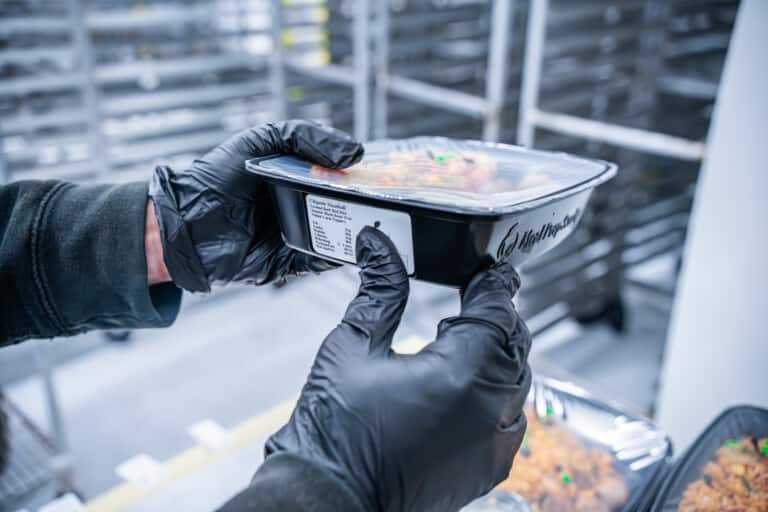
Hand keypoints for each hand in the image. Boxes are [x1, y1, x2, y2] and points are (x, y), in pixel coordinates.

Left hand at [148, 120, 362, 291]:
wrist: (186, 224)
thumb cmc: (216, 178)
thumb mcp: (260, 140)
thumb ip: (304, 135)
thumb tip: (353, 152)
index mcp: (297, 175)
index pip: (339, 173)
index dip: (360, 172)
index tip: (383, 172)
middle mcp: (301, 204)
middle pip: (345, 205)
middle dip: (365, 203)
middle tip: (385, 199)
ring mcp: (298, 233)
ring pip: (339, 233)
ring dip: (357, 230)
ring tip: (376, 222)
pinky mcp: (291, 262)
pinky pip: (322, 260)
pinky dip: (337, 256)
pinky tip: (350, 246)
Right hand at [266, 227, 531, 511]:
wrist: (328, 498)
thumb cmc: (334, 430)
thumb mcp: (353, 347)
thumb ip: (380, 291)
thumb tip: (379, 246)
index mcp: (459, 375)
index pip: (497, 311)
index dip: (494, 284)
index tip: (487, 269)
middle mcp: (488, 411)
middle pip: (515, 343)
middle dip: (497, 315)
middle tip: (475, 295)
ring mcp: (493, 445)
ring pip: (517, 380)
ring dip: (499, 353)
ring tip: (464, 337)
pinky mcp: (487, 468)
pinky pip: (511, 417)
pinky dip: (497, 392)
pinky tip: (465, 383)